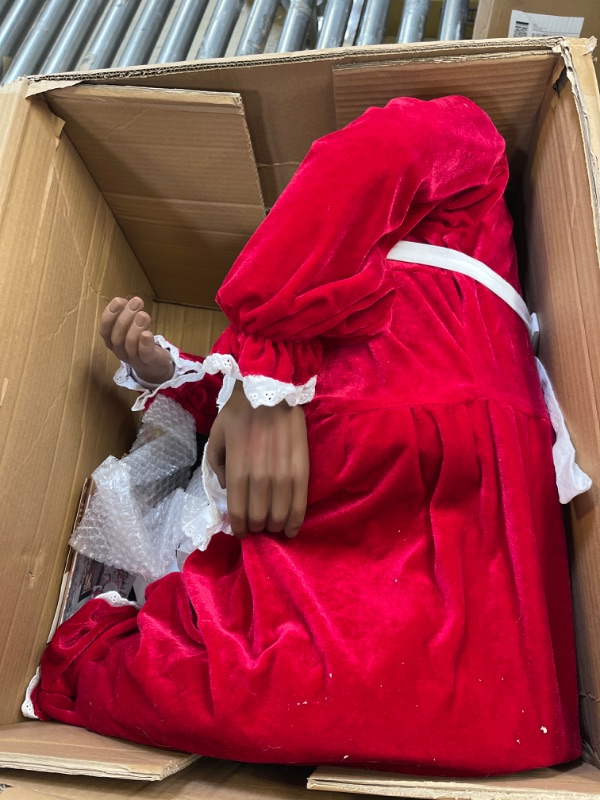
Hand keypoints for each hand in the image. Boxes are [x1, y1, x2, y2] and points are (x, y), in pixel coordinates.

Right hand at [99, 297, 174, 384]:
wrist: (155, 365)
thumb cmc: (140, 342)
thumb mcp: (131, 327)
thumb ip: (128, 315)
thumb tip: (124, 301)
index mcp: (112, 341)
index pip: (104, 329)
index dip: (110, 314)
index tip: (119, 300)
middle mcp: (119, 351)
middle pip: (117, 336)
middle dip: (126, 317)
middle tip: (137, 302)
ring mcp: (133, 359)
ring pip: (129, 344)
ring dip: (136, 327)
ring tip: (144, 314)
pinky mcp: (148, 362)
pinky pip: (144, 354)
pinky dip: (144, 343)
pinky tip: (147, 333)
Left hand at [207, 381, 308, 538]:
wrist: (271, 389)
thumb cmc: (240, 412)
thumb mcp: (217, 435)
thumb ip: (217, 465)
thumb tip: (229, 488)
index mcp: (238, 470)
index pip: (238, 513)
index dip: (239, 528)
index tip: (241, 531)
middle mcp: (261, 477)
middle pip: (259, 517)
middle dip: (257, 526)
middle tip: (257, 525)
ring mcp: (284, 475)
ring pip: (280, 514)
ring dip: (275, 526)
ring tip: (273, 526)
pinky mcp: (302, 469)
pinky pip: (300, 503)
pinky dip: (295, 521)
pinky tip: (291, 529)